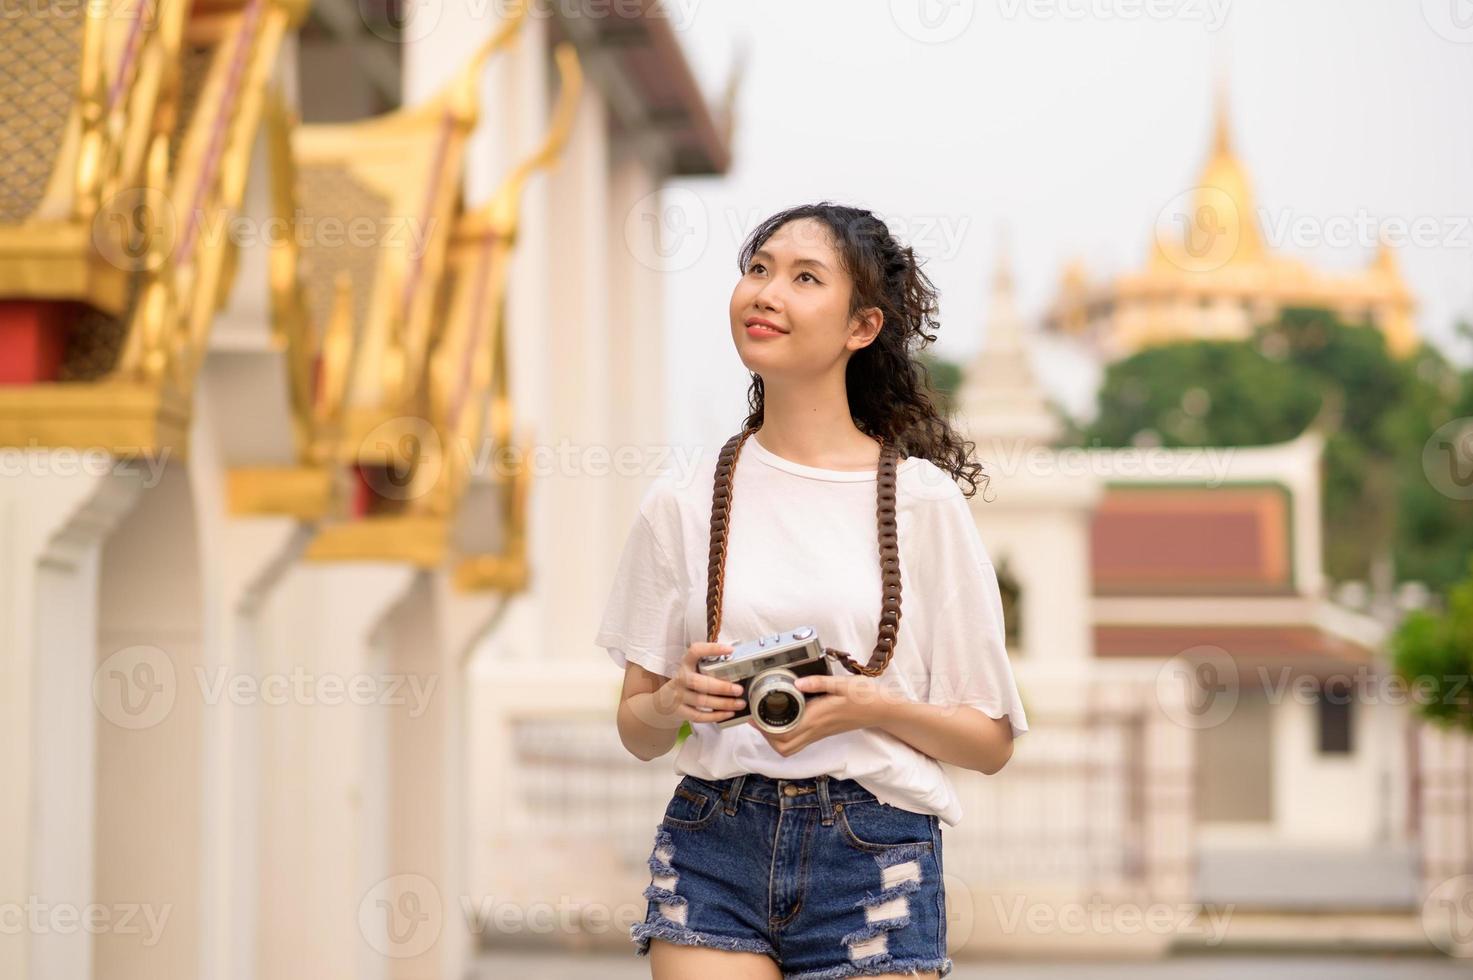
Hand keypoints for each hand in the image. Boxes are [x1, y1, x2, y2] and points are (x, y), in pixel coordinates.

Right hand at [643, 642, 746, 728]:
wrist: (663, 702)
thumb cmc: (685, 684)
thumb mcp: (691, 670)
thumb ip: (708, 667)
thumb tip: (737, 664)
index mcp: (685, 664)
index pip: (695, 651)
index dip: (711, 649)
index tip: (729, 650)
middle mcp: (680, 678)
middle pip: (698, 682)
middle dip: (721, 686)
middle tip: (739, 689)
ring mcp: (678, 696)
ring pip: (701, 701)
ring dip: (723, 703)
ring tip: (740, 703)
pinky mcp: (680, 711)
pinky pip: (699, 716)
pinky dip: (715, 716)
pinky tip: (729, 713)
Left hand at [752, 672, 890, 756]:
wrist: (881, 709)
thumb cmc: (864, 695)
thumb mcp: (842, 683)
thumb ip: (818, 682)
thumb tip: (796, 682)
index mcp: (817, 718)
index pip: (784, 733)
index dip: (765, 727)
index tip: (754, 714)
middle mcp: (816, 729)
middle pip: (784, 746)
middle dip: (766, 736)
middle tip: (757, 717)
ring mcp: (819, 733)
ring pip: (791, 747)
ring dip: (775, 739)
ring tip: (767, 719)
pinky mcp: (822, 732)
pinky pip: (799, 741)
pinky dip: (786, 736)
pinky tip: (784, 718)